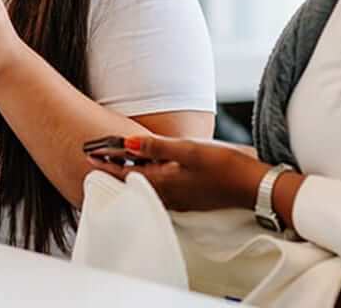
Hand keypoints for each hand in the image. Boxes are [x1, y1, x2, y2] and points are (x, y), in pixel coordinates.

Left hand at [87, 136, 270, 211]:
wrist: (251, 186)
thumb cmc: (224, 166)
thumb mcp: (189, 150)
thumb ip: (157, 147)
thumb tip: (126, 143)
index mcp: (164, 181)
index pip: (126, 172)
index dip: (106, 163)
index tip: (88, 155)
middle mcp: (168, 193)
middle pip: (132, 181)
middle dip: (114, 170)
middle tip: (97, 159)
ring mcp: (179, 197)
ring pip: (145, 185)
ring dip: (130, 174)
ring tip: (119, 164)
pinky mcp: (189, 196)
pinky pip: (160, 189)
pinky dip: (147, 179)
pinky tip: (152, 173)